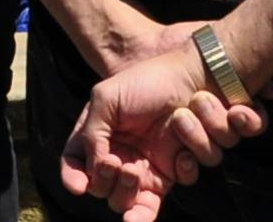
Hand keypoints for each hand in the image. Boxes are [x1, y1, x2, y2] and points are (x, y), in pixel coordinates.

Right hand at [59, 37, 261, 220]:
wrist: (194, 72)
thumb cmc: (145, 81)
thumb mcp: (105, 99)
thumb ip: (91, 136)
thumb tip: (96, 171)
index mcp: (101, 143)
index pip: (81, 173)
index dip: (79, 181)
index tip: (81, 185)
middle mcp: (126, 159)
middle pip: (117, 199)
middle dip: (122, 188)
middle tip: (129, 169)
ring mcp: (156, 165)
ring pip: (150, 196)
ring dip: (163, 155)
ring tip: (178, 118)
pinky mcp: (184, 164)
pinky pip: (187, 177)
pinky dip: (192, 156)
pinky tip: (191, 137)